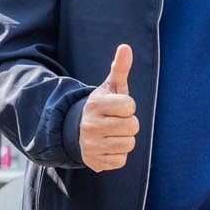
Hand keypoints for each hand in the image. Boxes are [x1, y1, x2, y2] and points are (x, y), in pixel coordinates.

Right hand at [77, 44, 139, 171]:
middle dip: (129, 123)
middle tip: (116, 121)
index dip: (128, 106)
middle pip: (133, 126)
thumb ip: (119, 68)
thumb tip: (126, 47)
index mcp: (96, 104)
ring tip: (113, 134)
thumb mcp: (109, 87)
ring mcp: (91, 145)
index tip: (118, 107)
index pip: (130, 106)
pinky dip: (118, 154)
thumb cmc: (102, 106)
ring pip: (129, 144)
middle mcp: (90, 125)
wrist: (77, 131)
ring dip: (125, 139)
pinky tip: (108, 146)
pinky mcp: (95, 162)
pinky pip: (121, 160)